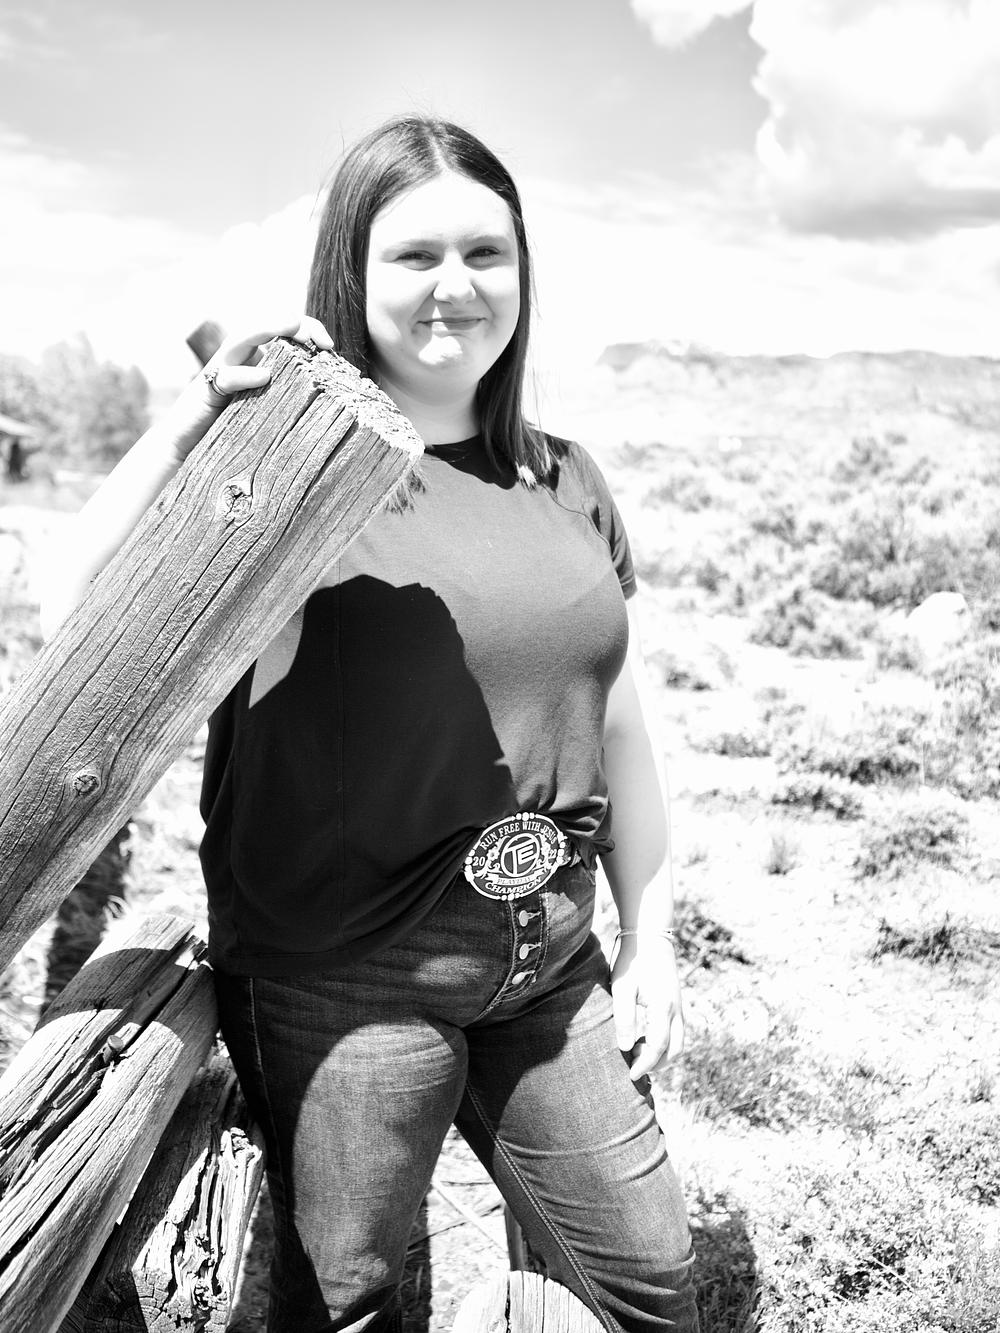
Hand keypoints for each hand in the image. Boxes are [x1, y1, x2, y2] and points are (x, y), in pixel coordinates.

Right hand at [171, 315, 334, 459]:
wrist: (188, 450)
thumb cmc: (233, 433)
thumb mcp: (267, 411)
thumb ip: (288, 397)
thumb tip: (331, 400)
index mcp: (253, 360)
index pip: (279, 332)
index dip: (305, 329)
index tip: (329, 345)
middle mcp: (236, 359)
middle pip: (262, 326)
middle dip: (293, 324)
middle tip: (321, 339)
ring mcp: (219, 372)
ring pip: (240, 339)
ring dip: (266, 329)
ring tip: (292, 328)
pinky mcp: (206, 392)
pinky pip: (225, 377)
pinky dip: (245, 375)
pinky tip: (264, 376)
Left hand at [610, 932, 684, 1081]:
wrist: (650, 933)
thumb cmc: (632, 960)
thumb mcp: (622, 987)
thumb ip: (625, 1018)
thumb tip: (627, 1048)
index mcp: (663, 1007)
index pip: (658, 1047)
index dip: (645, 1065)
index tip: (630, 1075)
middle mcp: (676, 1009)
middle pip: (675, 1050)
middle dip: (657, 1064)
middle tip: (634, 1066)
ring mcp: (678, 1005)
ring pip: (678, 1041)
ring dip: (661, 1053)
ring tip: (637, 1051)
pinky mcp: (675, 1001)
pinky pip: (676, 1030)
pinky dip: (664, 1042)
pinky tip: (643, 1037)